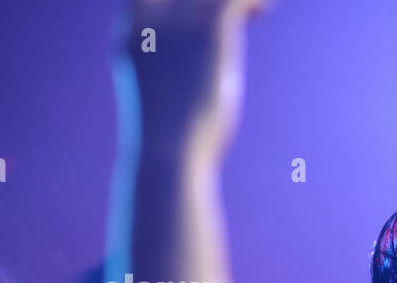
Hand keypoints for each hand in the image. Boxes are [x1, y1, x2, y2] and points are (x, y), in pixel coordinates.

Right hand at [120, 0, 266, 161]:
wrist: (169, 153)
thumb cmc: (169, 143)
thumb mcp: (161, 101)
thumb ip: (170, 77)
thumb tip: (189, 88)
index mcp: (131, 37)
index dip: (170, 1)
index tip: (195, 9)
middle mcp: (149, 21)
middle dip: (201, 0)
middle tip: (227, 10)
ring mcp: (177, 23)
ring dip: (232, 1)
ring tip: (253, 8)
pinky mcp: (208, 30)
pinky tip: (264, 11)